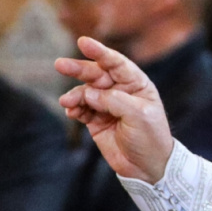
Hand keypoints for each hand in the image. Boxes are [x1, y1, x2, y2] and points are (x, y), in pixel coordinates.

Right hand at [56, 36, 172, 183]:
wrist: (148, 168)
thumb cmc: (150, 138)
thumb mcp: (138, 115)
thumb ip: (114, 100)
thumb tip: (89, 93)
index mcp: (136, 84)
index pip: (116, 63)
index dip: (100, 52)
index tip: (83, 42)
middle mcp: (120, 91)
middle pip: (96, 74)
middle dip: (79, 69)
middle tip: (60, 65)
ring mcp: (107, 105)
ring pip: (85, 92)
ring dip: (74, 95)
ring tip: (67, 102)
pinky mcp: (96, 121)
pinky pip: (81, 109)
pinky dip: (74, 108)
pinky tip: (70, 111)